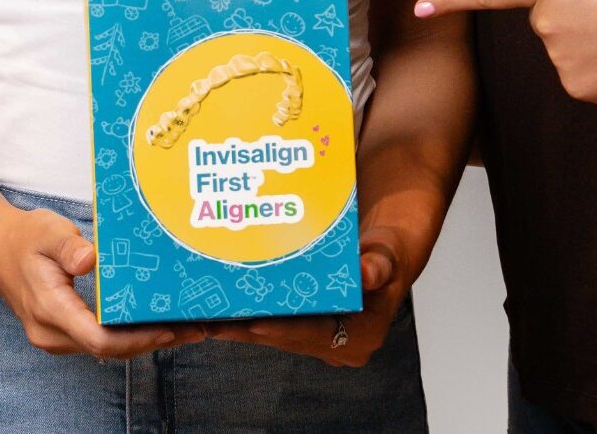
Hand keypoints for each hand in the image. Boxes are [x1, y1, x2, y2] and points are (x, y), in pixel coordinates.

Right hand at [0, 204, 205, 359]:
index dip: (136, 339)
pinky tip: (153, 322)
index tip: (168, 328)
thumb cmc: (25, 237)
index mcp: (49, 309)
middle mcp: (52, 334)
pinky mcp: (63, 333)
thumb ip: (68, 245)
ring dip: (143, 340)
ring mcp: (56, 338)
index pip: (97, 338)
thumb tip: (90, 260)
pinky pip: (99, 340)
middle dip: (151, 341)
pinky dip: (128, 334)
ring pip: (105, 348)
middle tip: (194, 327)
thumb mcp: (46, 231)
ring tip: (184, 326)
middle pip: (107, 349)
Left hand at [212, 227, 406, 366]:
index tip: (255, 323)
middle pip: (290, 338)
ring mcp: (325, 340)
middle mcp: (342, 345)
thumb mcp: (386, 253)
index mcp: (363, 336)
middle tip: (215, 322)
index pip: (317, 335)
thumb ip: (379, 264)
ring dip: (245, 327)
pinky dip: (253, 317)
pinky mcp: (311, 330)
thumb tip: (368, 272)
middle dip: (252, 330)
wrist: (384, 253)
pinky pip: (278, 325)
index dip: (285, 329)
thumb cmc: (387, 252)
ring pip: (279, 335)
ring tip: (209, 318)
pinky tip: (225, 309)